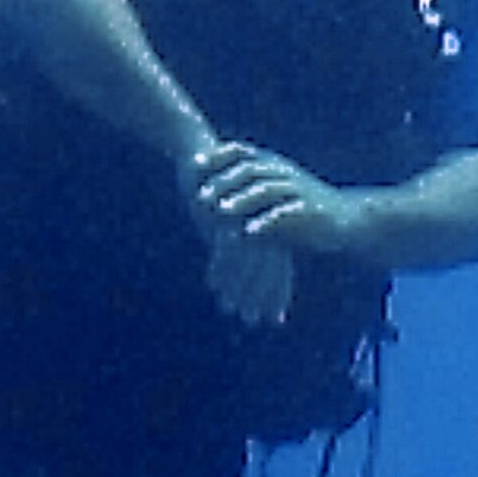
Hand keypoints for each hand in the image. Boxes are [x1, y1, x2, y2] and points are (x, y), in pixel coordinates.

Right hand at [175, 144, 293, 324]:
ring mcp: (244, 220)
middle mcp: (261, 224)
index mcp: (268, 226)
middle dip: (263, 299)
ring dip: (242, 291)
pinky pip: (227, 250)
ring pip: (249, 265)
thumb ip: (236, 245)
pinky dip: (222, 272)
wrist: (198, 154)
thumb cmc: (212, 186)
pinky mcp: (225, 215)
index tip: (275, 318)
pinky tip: (216, 290)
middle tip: (258, 322)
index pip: (279, 267)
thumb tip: (236, 268)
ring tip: (235, 314)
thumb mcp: (226, 219)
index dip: (276, 294)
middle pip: (269, 270)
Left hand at [192, 140, 372, 259]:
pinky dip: (265, 221)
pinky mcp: (308, 209)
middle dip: (223, 181)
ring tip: (222, 211)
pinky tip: (249, 232)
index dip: (218, 155)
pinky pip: (283, 213)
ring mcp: (297, 189)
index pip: (242, 152)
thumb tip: (216, 190)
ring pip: (265, 189)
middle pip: (249, 169)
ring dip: (241, 199)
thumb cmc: (305, 207)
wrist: (347, 218)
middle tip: (201, 195)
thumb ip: (249, 189)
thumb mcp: (276, 193)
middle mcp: (284, 172)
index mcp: (274, 164)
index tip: (194, 163)